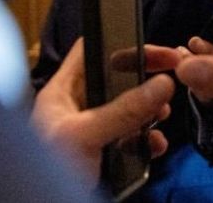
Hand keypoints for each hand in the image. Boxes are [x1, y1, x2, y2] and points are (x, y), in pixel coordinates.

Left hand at [31, 39, 173, 185]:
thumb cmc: (42, 171)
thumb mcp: (82, 136)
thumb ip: (122, 111)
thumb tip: (161, 85)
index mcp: (62, 92)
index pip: (91, 51)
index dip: (120, 42)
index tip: (152, 47)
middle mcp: (77, 108)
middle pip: (117, 80)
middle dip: (145, 79)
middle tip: (170, 77)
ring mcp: (92, 132)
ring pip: (128, 111)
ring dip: (151, 111)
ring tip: (163, 114)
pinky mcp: (104, 155)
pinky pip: (132, 140)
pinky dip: (148, 140)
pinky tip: (155, 145)